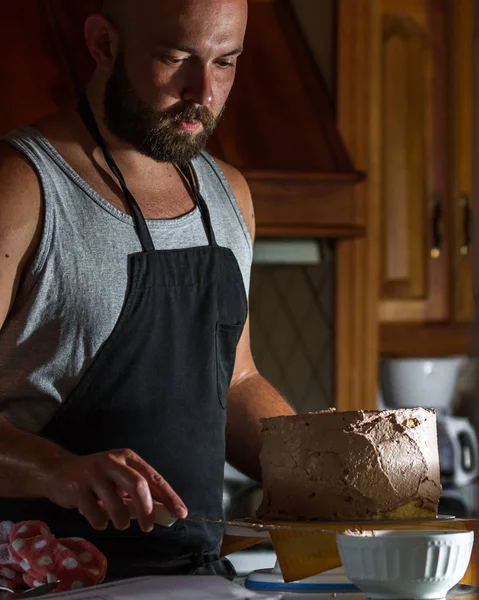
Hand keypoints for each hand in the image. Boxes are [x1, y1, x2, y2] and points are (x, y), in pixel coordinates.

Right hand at [40, 449, 187, 532]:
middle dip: (146, 510)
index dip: (169, 496)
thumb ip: (138, 492)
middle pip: (138, 485)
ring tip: (120, 523)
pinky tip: (98, 518)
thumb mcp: (119, 478)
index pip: (154, 477)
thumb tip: (163, 513)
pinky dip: (100, 522)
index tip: (181, 513)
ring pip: (116, 503)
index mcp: (128, 457)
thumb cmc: (96, 478)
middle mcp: (112, 461)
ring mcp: (94, 473)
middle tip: (148, 527)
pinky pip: (95, 514)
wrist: (57, 471)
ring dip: (121, 520)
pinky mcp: (77, 487)